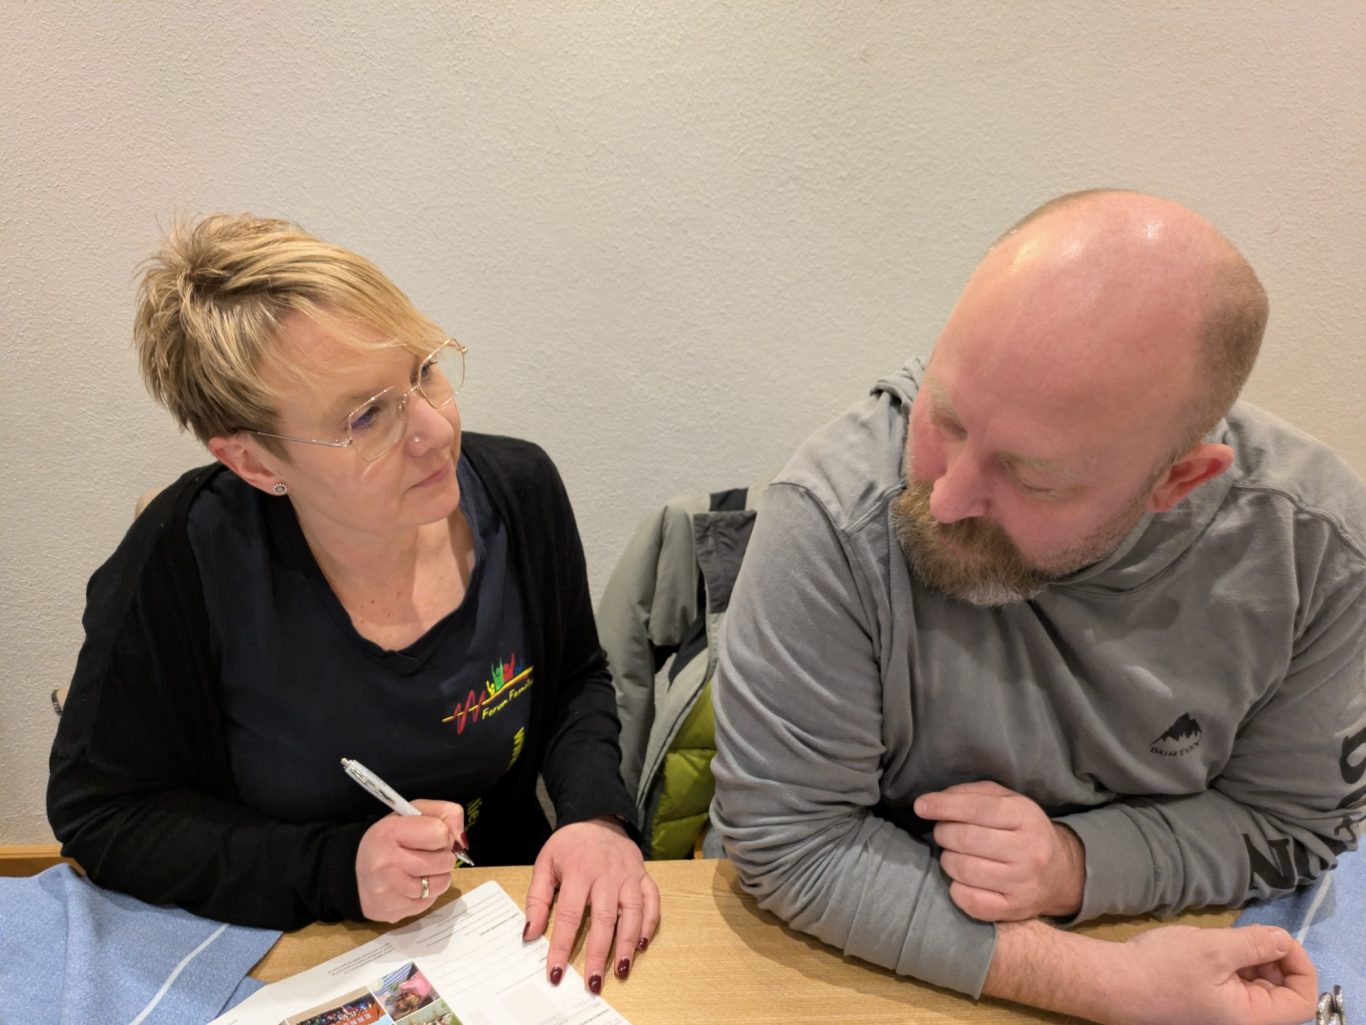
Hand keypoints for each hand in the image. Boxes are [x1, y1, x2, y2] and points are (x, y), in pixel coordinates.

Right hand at [355, 799, 464, 921]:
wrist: (353, 872)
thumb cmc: (388, 840)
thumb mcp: (412, 814)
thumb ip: (444, 813)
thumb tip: (462, 838)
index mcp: (391, 832)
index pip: (440, 833)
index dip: (443, 835)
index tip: (433, 837)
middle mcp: (388, 862)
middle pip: (444, 861)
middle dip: (442, 856)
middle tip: (426, 854)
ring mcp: (390, 890)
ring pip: (441, 884)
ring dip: (438, 876)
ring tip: (421, 870)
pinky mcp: (393, 910)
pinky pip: (429, 902)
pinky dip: (427, 894)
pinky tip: (412, 885)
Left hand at [523, 817, 660, 993]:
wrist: (598, 818)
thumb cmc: (569, 844)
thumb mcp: (545, 863)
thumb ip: (537, 898)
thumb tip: (530, 933)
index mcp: (579, 870)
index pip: (570, 915)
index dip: (563, 946)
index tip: (557, 972)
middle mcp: (607, 874)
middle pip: (605, 919)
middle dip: (600, 954)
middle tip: (593, 983)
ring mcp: (629, 875)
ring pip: (633, 913)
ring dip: (628, 944)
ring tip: (622, 970)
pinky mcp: (643, 876)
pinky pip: (652, 901)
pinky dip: (650, 924)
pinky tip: (642, 944)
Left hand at [915, 780, 1083, 920]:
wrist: (1060, 873)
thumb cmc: (1022, 830)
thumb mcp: (1007, 800)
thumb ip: (972, 794)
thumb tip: (933, 801)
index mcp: (1026, 817)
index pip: (976, 808)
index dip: (943, 806)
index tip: (921, 806)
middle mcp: (1028, 851)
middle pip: (964, 839)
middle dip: (943, 833)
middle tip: (944, 833)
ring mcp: (1022, 883)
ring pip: (962, 869)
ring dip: (948, 859)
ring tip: (954, 854)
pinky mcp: (1014, 909)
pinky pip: (969, 901)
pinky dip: (956, 889)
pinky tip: (962, 879)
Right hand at [1110, 925, 1316, 1024]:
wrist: (1112, 983)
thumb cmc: (1163, 968)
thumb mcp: (1214, 948)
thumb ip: (1256, 944)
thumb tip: (1285, 939)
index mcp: (1251, 1020)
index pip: (1302, 1000)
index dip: (1300, 966)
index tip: (1280, 939)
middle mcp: (1241, 1024)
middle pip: (1281, 995)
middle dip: (1273, 962)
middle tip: (1248, 935)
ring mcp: (1223, 1018)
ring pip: (1257, 990)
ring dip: (1251, 963)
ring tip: (1225, 942)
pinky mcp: (1206, 1008)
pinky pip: (1234, 990)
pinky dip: (1233, 968)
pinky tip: (1212, 952)